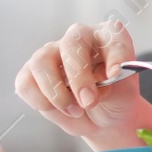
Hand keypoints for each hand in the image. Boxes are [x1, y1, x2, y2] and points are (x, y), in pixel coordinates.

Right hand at [15, 20, 141, 139]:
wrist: (102, 119)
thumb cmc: (116, 100)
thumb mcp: (126, 95)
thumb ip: (116, 86)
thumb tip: (99, 79)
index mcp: (108, 37)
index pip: (112, 33)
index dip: (114, 53)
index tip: (115, 75)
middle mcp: (79, 38)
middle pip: (71, 44)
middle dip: (78, 75)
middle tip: (88, 102)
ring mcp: (53, 53)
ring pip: (41, 62)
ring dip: (57, 92)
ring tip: (76, 111)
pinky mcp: (32, 73)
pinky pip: (26, 83)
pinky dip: (40, 101)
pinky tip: (59, 110)